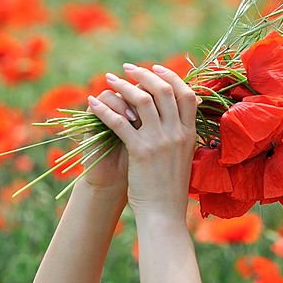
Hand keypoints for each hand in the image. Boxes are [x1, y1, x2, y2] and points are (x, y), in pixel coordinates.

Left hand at [87, 63, 197, 221]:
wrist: (164, 214)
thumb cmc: (171, 189)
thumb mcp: (184, 157)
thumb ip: (180, 136)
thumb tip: (174, 118)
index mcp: (190, 133)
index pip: (186, 94)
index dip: (171, 76)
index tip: (156, 68)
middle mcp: (177, 133)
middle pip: (164, 90)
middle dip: (144, 74)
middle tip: (128, 69)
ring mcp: (159, 141)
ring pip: (142, 100)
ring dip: (123, 86)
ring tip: (110, 80)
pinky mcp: (140, 151)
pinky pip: (119, 122)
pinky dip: (104, 109)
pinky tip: (93, 103)